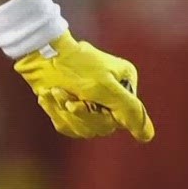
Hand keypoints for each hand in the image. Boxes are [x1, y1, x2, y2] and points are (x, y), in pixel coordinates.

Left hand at [14, 32, 154, 141]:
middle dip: (80, 112)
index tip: (84, 101)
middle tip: (62, 94)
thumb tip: (148, 136)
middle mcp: (113, 95)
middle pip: (103, 125)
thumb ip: (129, 110)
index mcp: (125, 85)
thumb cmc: (74, 65)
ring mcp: (92, 102)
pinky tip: (47, 97)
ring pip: (85, 128)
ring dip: (64, 112)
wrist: (39, 52)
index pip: (125, 117)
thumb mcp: (105, 87)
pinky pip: (69, 126)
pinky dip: (56, 113)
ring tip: (53, 91)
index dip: (102, 114)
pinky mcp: (72, 108)